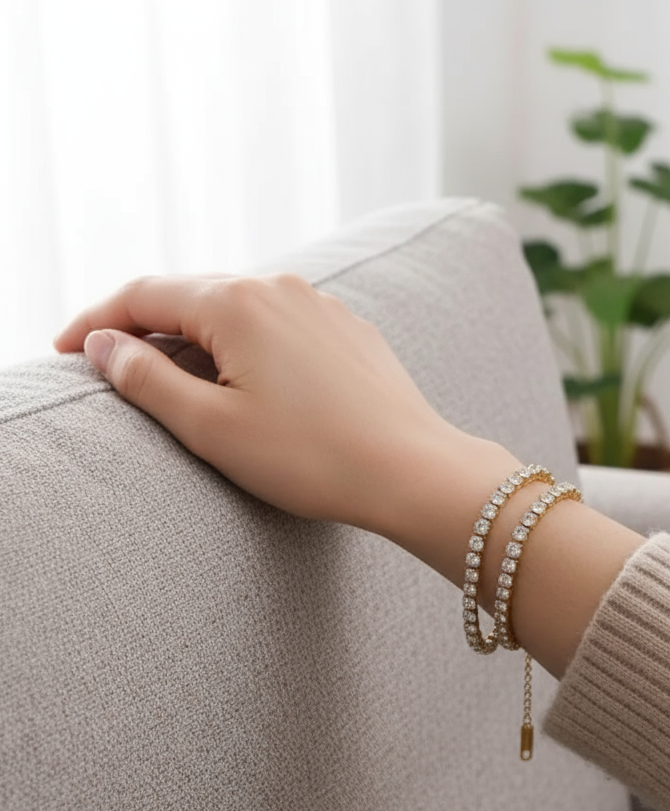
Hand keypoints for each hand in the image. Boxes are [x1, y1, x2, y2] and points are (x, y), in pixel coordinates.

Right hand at [54, 273, 495, 536]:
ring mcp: (319, 304)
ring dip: (196, 335)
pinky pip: (279, 323)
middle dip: (143, 326)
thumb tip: (103, 345)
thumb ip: (145, 379)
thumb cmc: (311, 457)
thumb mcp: (211, 426)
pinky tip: (245, 375)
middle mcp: (279, 287)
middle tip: (110, 365)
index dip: (95, 321)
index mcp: (236, 302)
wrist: (412, 470)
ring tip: (174, 374)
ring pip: (237, 308)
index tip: (64, 352)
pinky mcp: (346, 328)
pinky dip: (245, 342)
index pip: (142, 296)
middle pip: (189, 295)